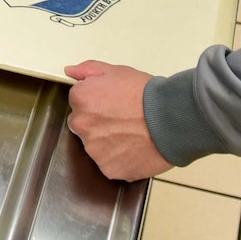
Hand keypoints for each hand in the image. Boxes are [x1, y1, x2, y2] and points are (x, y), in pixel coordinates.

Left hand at [66, 61, 173, 180]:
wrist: (170, 119)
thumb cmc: (146, 94)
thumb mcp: (116, 71)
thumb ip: (88, 70)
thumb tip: (70, 72)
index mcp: (81, 99)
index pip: (78, 102)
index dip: (97, 102)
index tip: (112, 103)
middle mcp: (82, 125)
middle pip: (83, 125)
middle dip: (97, 123)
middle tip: (122, 119)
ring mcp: (94, 150)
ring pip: (96, 147)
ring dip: (108, 143)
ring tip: (131, 134)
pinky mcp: (108, 169)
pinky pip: (110, 164)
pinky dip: (120, 159)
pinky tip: (134, 149)